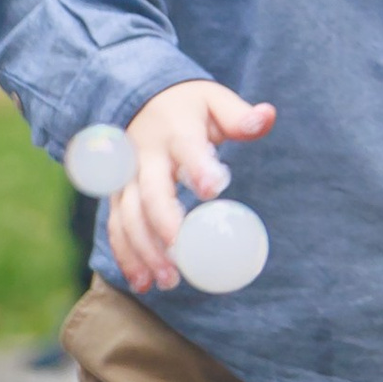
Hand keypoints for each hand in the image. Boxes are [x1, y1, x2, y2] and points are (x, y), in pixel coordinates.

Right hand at [108, 78, 276, 292]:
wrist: (140, 99)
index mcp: (176, 129)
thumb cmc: (188, 106)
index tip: (215, 188)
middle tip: (182, 254)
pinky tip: (142, 282)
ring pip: (128, 217)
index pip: (187, 147)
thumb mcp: (215, 100)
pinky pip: (115, 227)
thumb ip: (239, 115)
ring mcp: (127, 178)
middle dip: (164, 225)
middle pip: (151, 193)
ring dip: (144, 250)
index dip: (199, 167)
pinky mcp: (118, 196)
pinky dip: (126, 256)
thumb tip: (267, 117)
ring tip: (168, 280)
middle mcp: (146, 156)